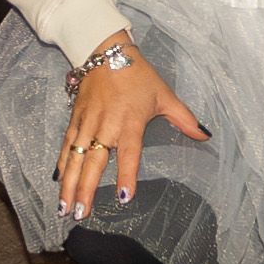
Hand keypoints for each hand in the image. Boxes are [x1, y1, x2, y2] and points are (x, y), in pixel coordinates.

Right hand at [58, 32, 206, 219]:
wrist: (107, 50)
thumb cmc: (139, 75)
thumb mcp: (164, 95)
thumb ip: (184, 118)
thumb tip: (205, 135)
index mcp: (130, 121)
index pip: (128, 153)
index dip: (126, 175)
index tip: (123, 197)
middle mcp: (106, 125)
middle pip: (94, 161)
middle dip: (86, 189)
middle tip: (80, 213)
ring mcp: (87, 122)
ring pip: (75, 157)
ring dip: (69, 183)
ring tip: (64, 207)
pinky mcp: (75, 118)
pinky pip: (67, 144)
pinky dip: (62, 163)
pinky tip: (57, 181)